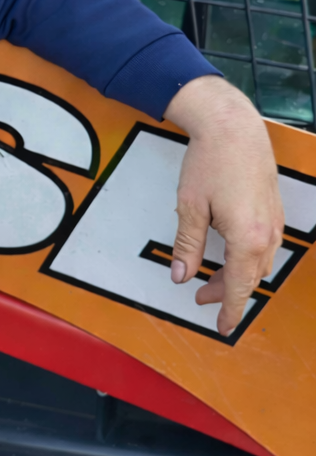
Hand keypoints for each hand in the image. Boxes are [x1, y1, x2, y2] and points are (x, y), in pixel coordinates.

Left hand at [164, 76, 283, 335]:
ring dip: (237, 274)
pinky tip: (229, 250)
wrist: (234, 127)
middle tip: (200, 295)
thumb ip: (187, 245)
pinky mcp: (274, 210)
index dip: (229, 310)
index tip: (222, 327)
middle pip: (250, 278)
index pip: (239, 287)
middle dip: (227, 291)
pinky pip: (264, 245)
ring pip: (259, 263)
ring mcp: (275, 221)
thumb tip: (181, 275)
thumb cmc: (210, 163)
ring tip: (210, 275)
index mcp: (247, 238)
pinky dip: (247, 257)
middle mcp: (267, 234)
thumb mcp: (190, 207)